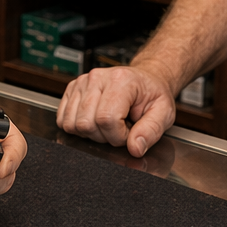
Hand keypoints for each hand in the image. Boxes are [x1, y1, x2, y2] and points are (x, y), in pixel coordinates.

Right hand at [55, 64, 174, 156]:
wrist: (144, 81)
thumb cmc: (152, 95)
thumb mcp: (163, 112)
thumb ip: (151, 131)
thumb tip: (135, 148)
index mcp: (121, 81)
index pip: (106, 119)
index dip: (118, 136)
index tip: (129, 131)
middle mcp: (97, 78)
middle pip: (86, 123)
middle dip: (104, 136)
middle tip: (120, 127)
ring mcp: (81, 82)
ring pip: (72, 124)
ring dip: (91, 132)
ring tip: (108, 123)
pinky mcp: (72, 89)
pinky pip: (62, 119)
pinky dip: (77, 128)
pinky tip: (95, 120)